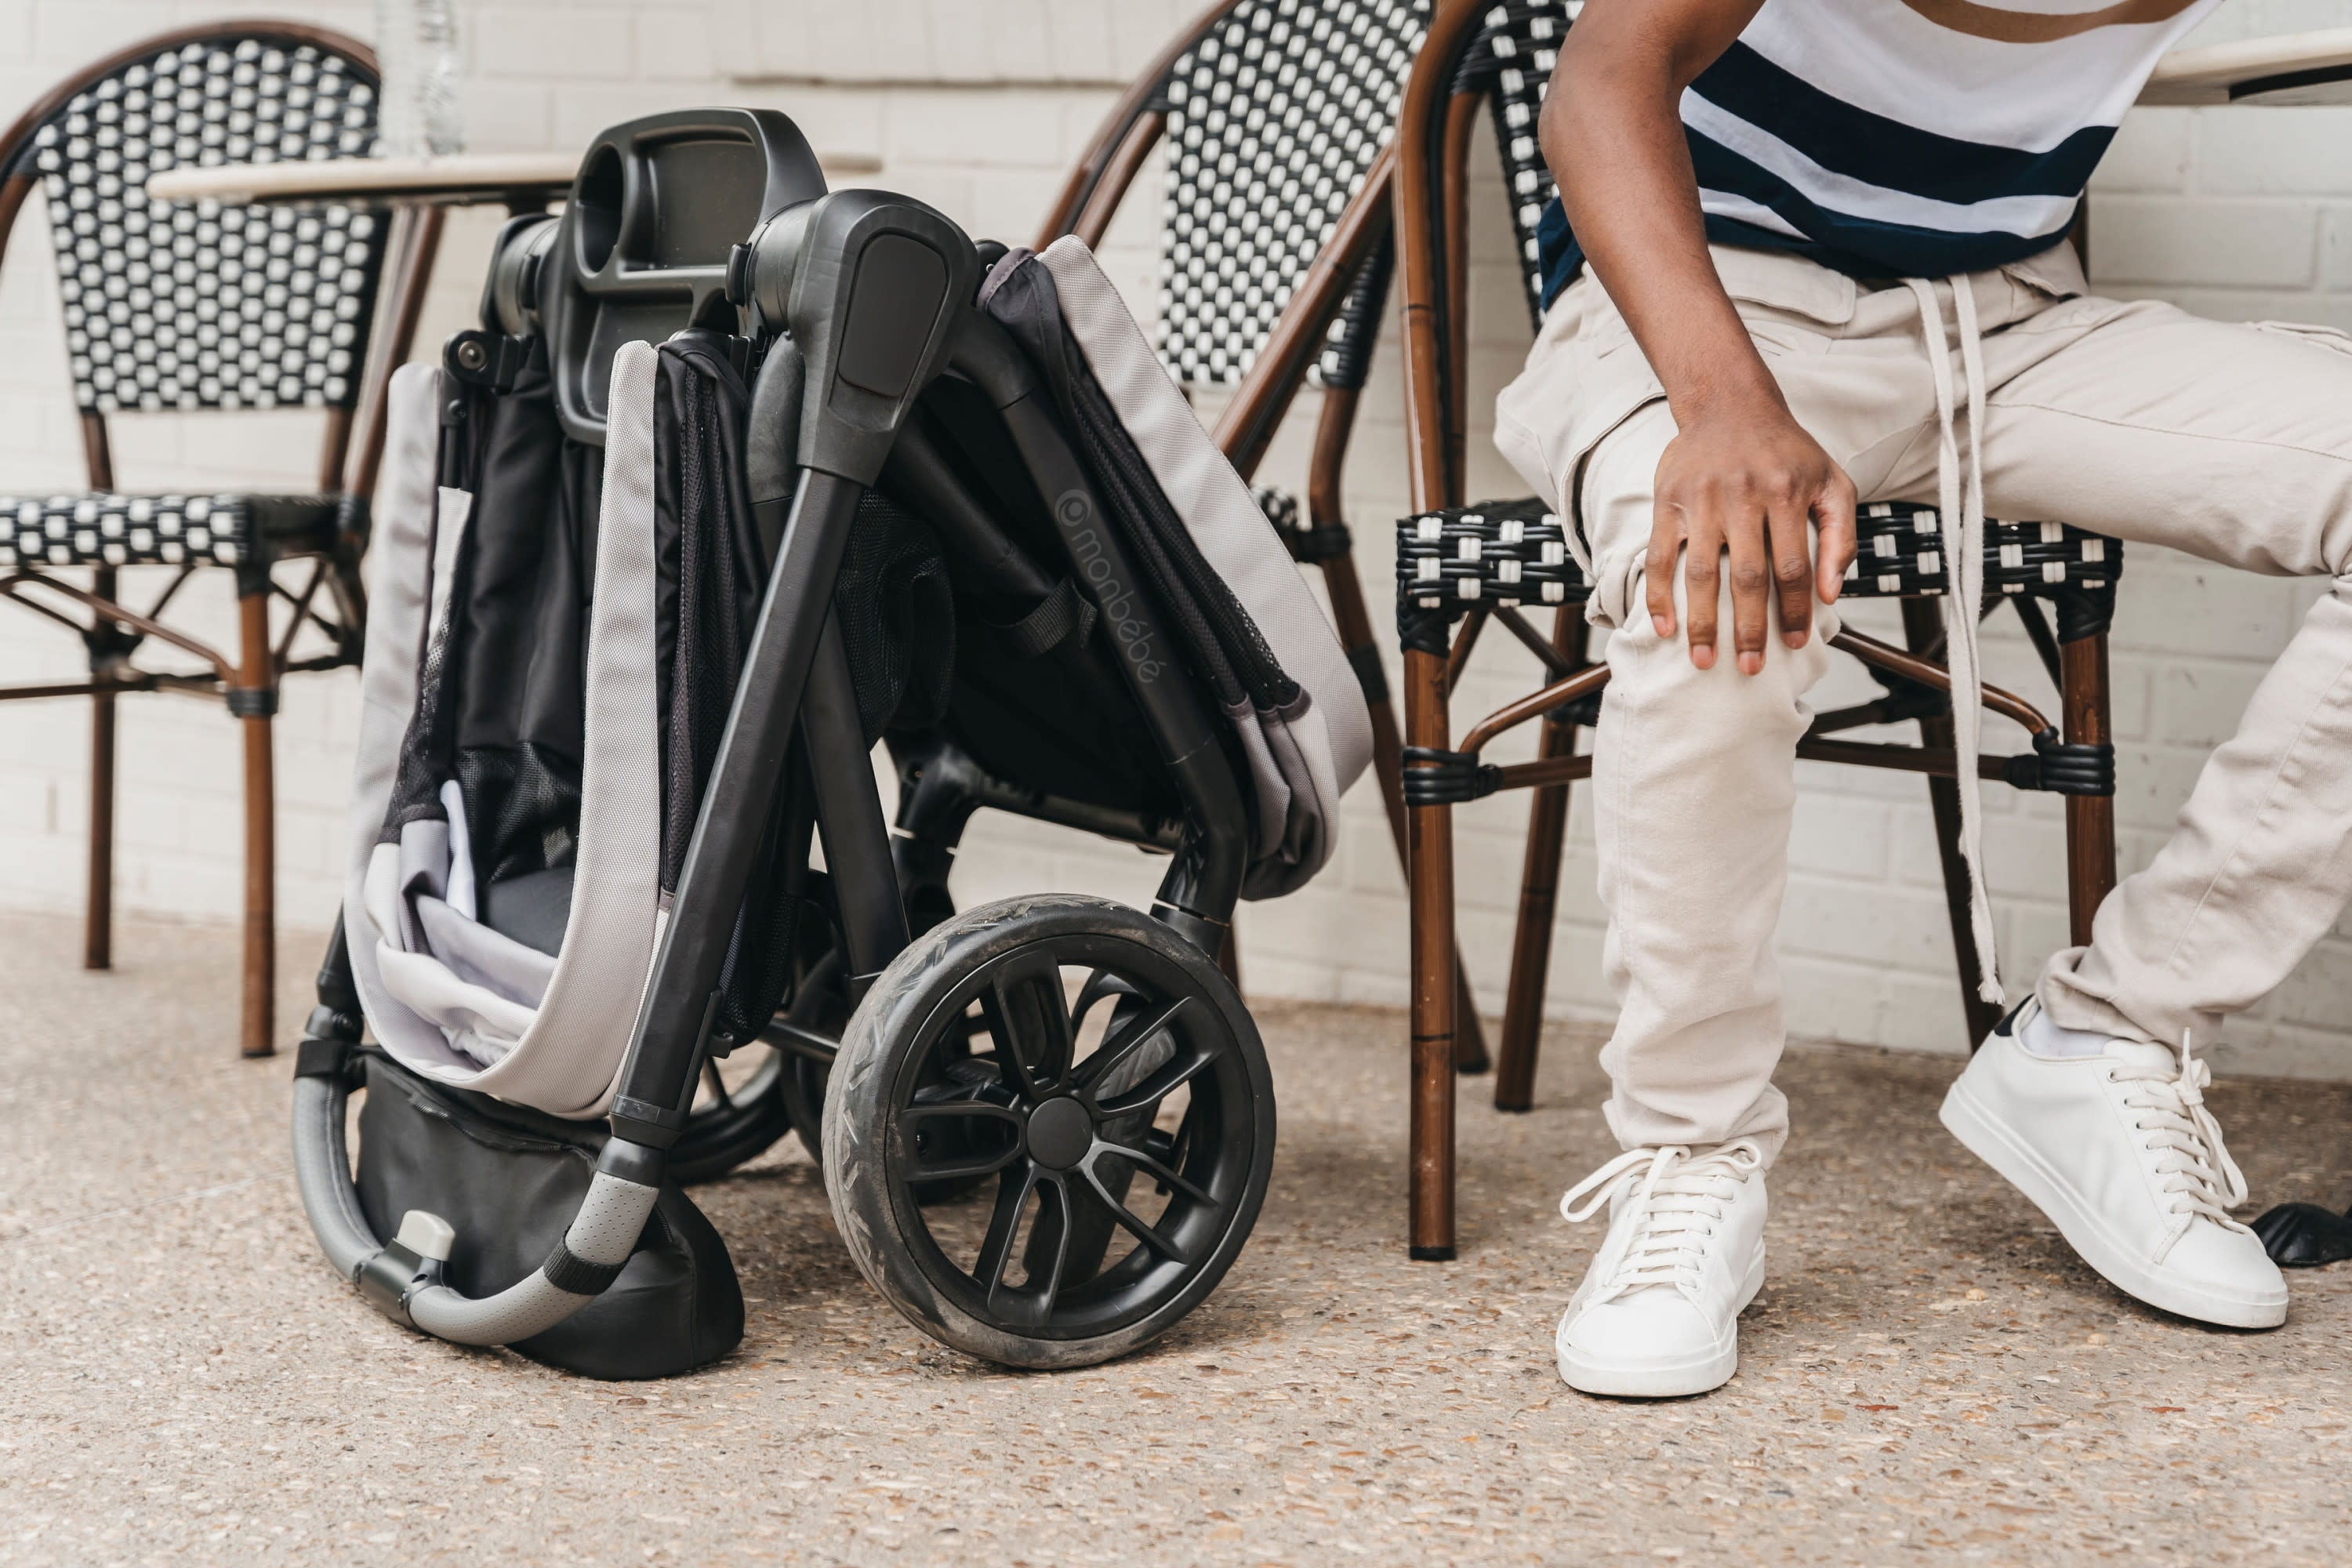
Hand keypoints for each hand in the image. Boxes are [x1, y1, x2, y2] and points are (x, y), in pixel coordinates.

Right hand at [1647, 398, 1855, 672]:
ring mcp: (1702, 499)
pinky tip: (1664, 628)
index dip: (1794, 611)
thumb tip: (1832, 593)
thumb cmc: (1786, 451)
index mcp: (1788, 493)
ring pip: (1702, 572)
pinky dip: (1660, 595)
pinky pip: (1661, 556)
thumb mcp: (1832, 481)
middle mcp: (1744, 496)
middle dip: (1750, 629)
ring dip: (1702, 622)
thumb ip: (1841, 535)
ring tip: (1705, 660)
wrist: (1729, 403)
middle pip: (1747, 577)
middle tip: (1750, 666)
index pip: (1794, 567)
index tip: (1795, 644)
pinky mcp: (1669, 501)